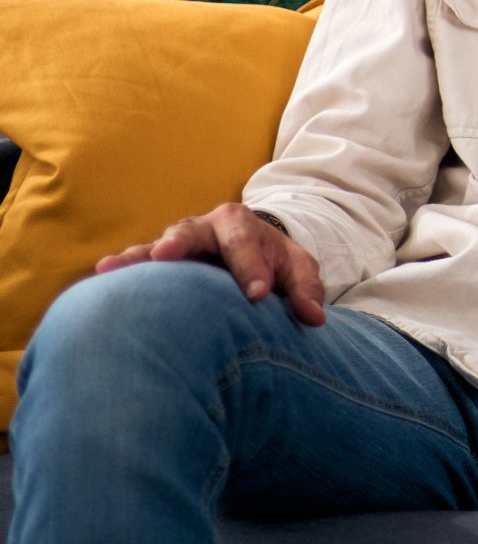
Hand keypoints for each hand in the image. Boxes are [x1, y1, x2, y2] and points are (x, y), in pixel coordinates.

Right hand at [96, 203, 325, 326]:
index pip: (245, 243)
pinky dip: (121, 273)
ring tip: (111, 268)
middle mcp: (204, 229)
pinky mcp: (158, 265)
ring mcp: (176, 245)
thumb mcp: (296, 269)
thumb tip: (313, 318)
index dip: (250, 268)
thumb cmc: (273, 263)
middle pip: (190, 232)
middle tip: (165, 255)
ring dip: (136, 258)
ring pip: (155, 247)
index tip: (256, 295)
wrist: (250, 254)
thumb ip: (305, 289)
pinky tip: (99, 284)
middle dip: (178, 243)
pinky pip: (137, 268)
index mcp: (241, 225)